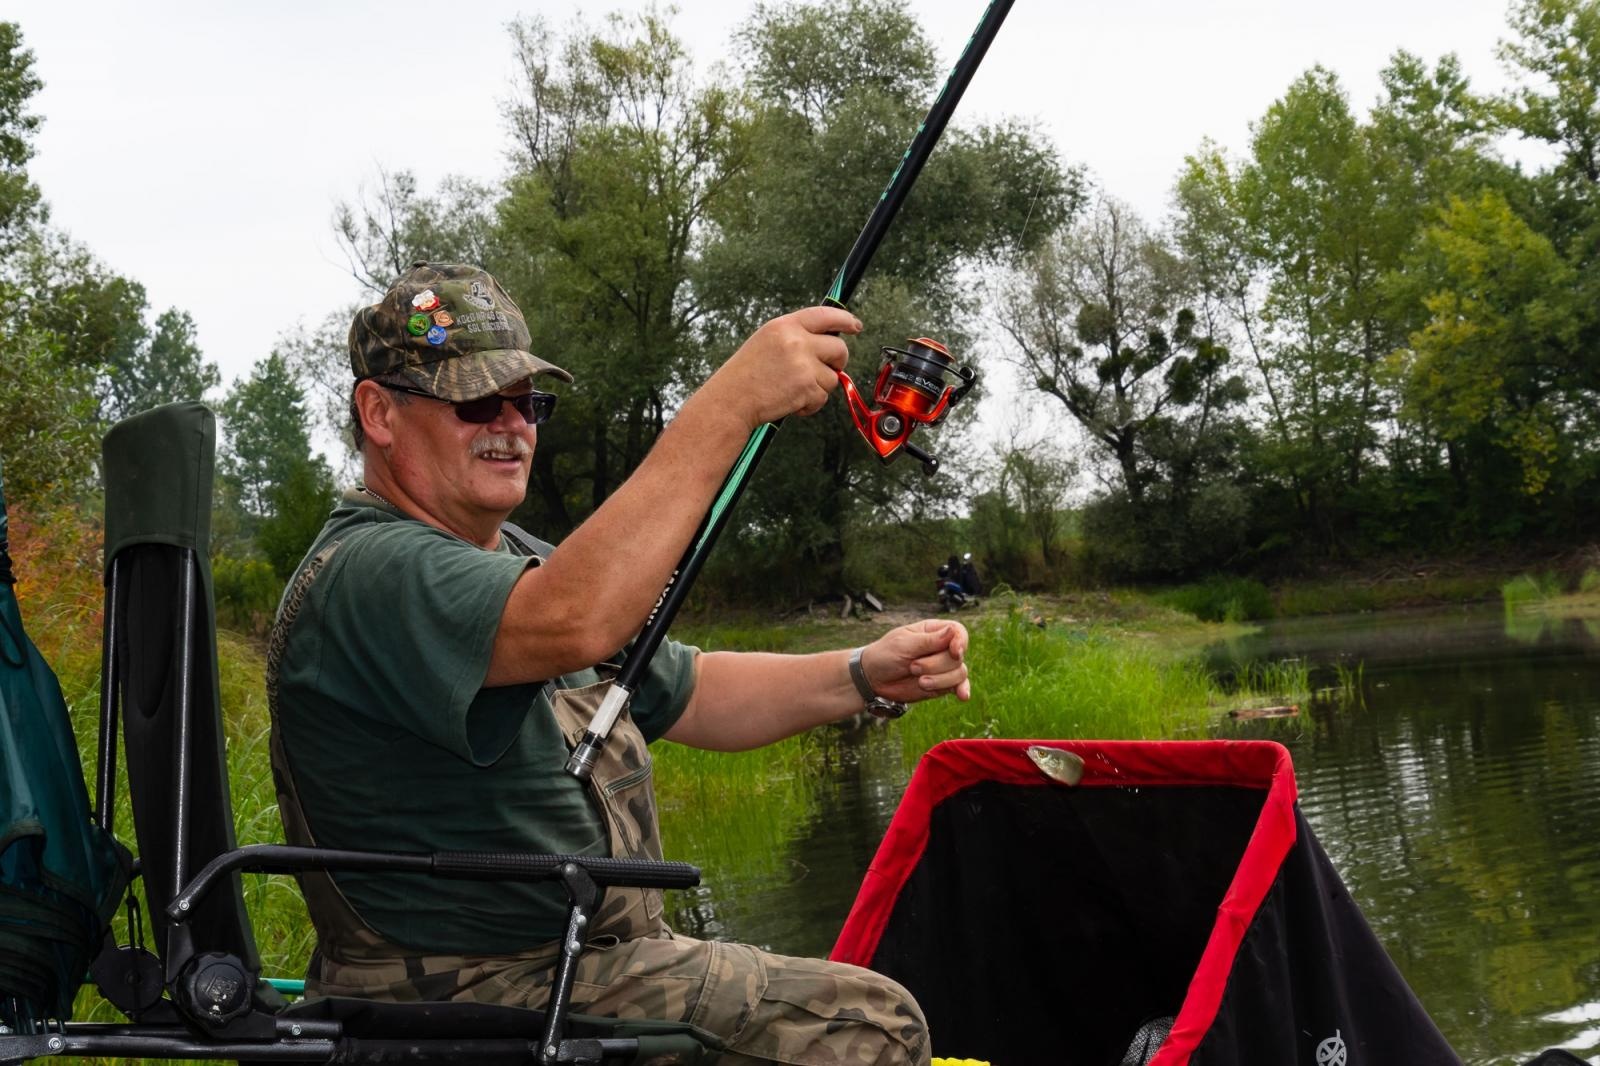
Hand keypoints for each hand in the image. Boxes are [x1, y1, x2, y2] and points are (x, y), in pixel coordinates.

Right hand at [702, 306, 862, 428]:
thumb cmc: (746, 375)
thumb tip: (826, 341)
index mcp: (785, 325)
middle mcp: (796, 341)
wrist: (732, 400)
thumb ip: (796, 336)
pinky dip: (810, 404)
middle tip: (825, 370)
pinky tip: (791, 401)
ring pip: (832, 377)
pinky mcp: (807, 387)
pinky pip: (823, 397)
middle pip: (839, 348)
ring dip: (818, 387)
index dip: (845, 320)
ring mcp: (803, 364)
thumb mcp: (767, 341)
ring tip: (793, 389)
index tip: (855, 326)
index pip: (825, 315)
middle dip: (837, 362)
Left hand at [860, 619, 969, 704]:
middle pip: (957, 656)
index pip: (958, 631)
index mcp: (933, 631)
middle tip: (913, 667)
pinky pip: (958, 686)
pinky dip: (962, 690)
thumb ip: (929, 640)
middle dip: (936, 665)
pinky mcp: (942, 684)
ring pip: (959, 672)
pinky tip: (962, 695)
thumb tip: (953, 631)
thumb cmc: (885, 655)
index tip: (954, 651)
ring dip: (940, 680)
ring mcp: (943, 667)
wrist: (873, 679)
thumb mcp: (903, 644)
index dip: (960, 641)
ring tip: (920, 682)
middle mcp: (941, 648)